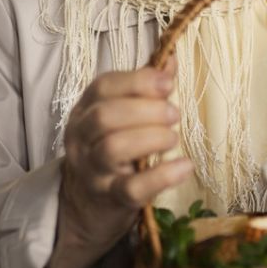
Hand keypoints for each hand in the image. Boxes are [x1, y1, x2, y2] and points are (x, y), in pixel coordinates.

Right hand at [49, 61, 192, 267]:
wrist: (87, 207)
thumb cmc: (111, 154)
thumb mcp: (120, 118)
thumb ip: (143, 90)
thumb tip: (170, 60)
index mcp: (84, 111)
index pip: (102, 87)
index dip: (138, 81)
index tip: (168, 83)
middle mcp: (81, 139)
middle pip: (105, 117)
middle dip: (146, 110)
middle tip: (174, 115)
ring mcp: (92, 171)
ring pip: (113, 149)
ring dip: (151, 138)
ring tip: (172, 138)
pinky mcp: (110, 199)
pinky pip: (132, 188)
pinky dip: (163, 176)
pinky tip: (185, 166)